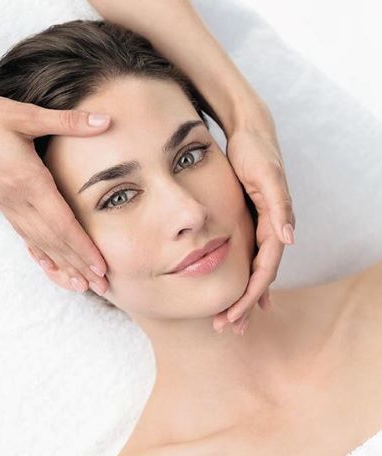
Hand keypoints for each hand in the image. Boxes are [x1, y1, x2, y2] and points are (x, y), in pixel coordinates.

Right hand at [0, 80, 110, 295]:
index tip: (101, 268)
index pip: (63, 224)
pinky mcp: (2, 203)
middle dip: (79, 265)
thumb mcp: (25, 114)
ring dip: (62, 265)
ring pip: (40, 243)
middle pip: (54, 241)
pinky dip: (39, 252)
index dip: (84, 248)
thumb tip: (105, 120)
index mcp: (29, 182)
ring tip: (80, 285)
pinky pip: (24, 235)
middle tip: (101, 287)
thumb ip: (68, 121)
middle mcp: (19, 201)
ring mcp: (8, 205)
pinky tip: (48, 264)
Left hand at [212, 112, 295, 334]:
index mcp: (275, 222)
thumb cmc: (254, 151)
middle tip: (227, 327)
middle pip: (260, 275)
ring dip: (243, 296)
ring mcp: (261, 226)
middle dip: (245, 303)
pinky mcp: (250, 221)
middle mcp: (271, 228)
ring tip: (230, 320)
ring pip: (253, 270)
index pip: (265, 268)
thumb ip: (278, 204)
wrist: (248, 132)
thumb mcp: (265, 174)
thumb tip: (289, 238)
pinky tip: (237, 292)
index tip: (233, 314)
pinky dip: (243, 277)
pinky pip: (247, 256)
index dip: (251, 293)